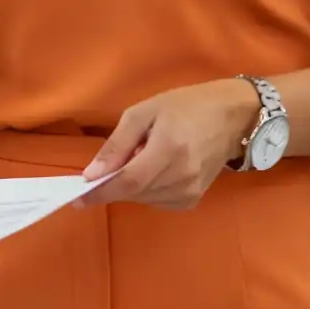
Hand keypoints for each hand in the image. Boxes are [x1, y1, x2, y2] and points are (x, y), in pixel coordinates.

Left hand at [79, 79, 261, 209]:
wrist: (232, 117)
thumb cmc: (186, 107)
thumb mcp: (144, 112)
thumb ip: (116, 144)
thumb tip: (92, 173)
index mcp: (169, 149)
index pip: (128, 182)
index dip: (100, 192)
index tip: (77, 198)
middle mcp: (182, 176)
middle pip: (134, 192)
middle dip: (113, 184)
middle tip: (111, 165)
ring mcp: (190, 191)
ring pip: (143, 199)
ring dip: (131, 185)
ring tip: (143, 158)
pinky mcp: (193, 199)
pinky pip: (157, 201)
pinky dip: (147, 190)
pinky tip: (155, 169)